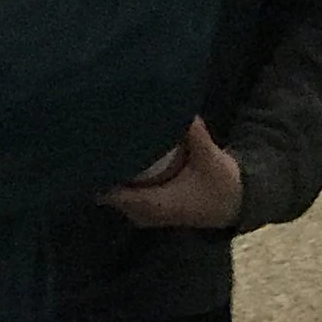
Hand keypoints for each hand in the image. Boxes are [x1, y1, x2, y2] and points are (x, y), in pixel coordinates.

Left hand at [101, 119, 243, 230]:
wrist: (234, 203)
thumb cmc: (220, 184)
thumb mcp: (210, 158)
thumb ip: (196, 134)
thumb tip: (182, 107)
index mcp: (153, 205)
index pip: (110, 194)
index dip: (95, 172)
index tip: (88, 148)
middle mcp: (143, 214)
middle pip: (105, 192)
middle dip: (98, 167)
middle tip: (89, 137)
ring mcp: (143, 214)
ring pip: (113, 193)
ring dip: (107, 172)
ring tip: (98, 142)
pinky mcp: (147, 208)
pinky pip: (122, 193)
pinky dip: (118, 177)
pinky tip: (116, 155)